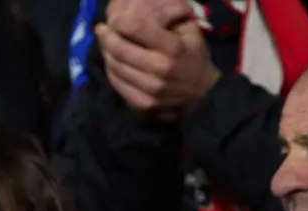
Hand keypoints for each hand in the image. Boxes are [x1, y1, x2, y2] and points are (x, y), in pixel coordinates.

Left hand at [98, 2, 219, 117]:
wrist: (205, 94)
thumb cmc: (194, 56)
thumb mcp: (189, 30)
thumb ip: (166, 17)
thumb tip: (135, 8)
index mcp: (172, 48)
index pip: (134, 28)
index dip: (119, 22)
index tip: (114, 21)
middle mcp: (160, 69)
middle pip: (118, 49)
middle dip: (106, 37)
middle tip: (103, 31)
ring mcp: (151, 90)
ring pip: (114, 66)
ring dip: (107, 53)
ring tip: (107, 46)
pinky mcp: (144, 104)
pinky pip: (117, 85)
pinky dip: (111, 71)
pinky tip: (114, 63)